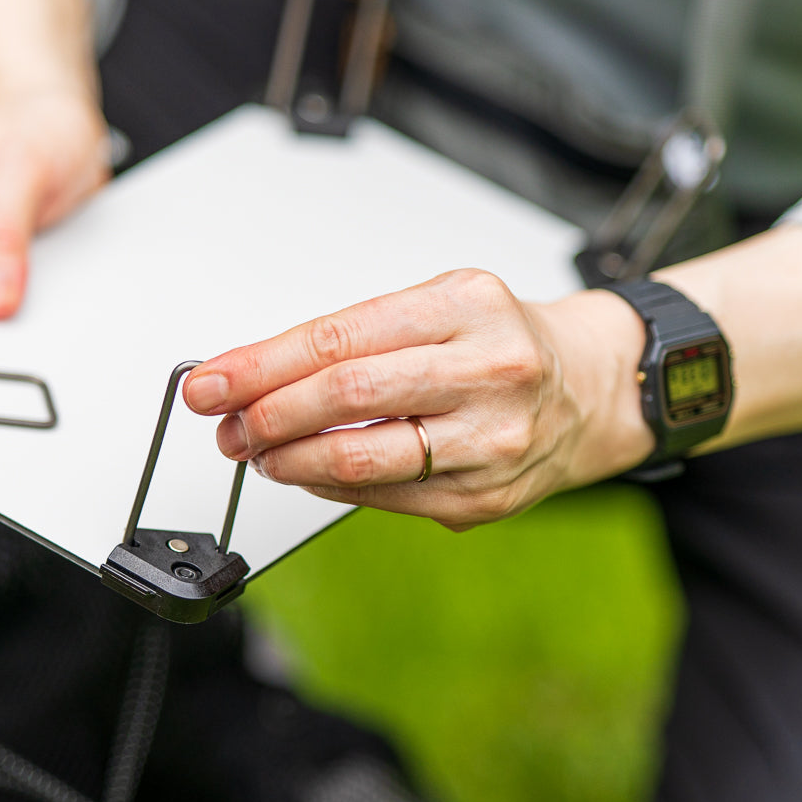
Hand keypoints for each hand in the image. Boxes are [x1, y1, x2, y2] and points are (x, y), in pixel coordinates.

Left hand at [183, 270, 651, 530]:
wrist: (590, 386)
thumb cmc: (500, 338)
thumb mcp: (436, 303)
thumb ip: (353, 337)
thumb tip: (255, 376)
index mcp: (465, 307)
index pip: (337, 338)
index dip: (260, 365)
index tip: (210, 381)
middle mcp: (487, 371)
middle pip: (346, 397)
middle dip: (265, 415)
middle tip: (226, 424)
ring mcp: (491, 442)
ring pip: (360, 460)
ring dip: (288, 460)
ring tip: (257, 450)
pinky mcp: (484, 498)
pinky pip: (383, 497)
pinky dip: (328, 485)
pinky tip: (306, 469)